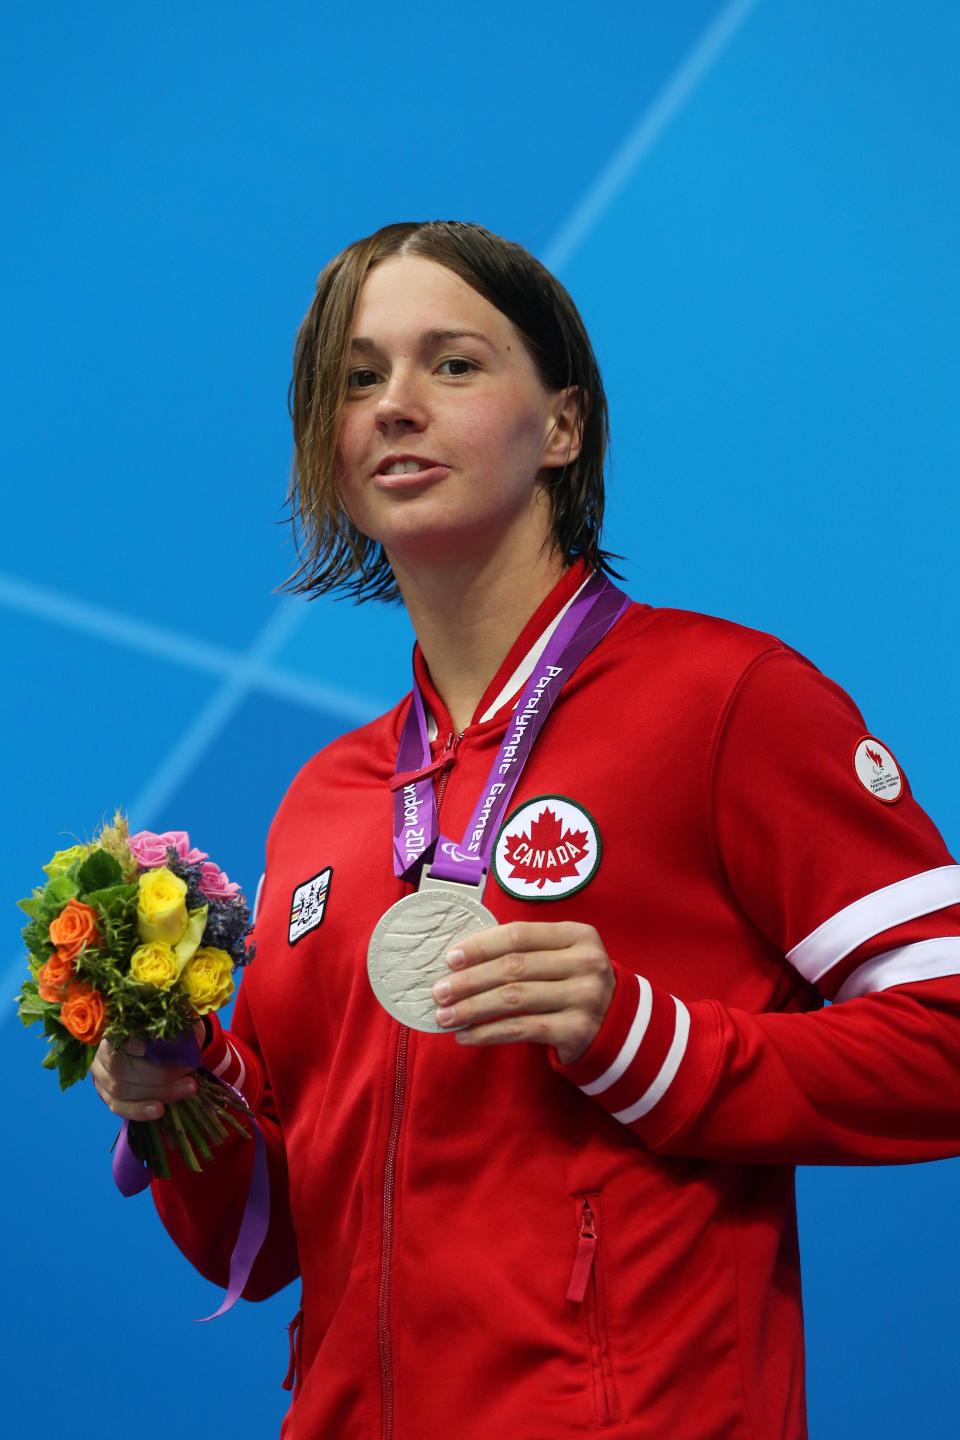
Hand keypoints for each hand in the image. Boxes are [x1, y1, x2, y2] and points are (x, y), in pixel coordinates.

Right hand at [91, 1028, 202, 1120]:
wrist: (157, 1052)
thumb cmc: (166, 1035)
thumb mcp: (173, 1026)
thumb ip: (176, 1030)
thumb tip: (187, 1042)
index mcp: (114, 1032)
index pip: (116, 1038)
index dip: (129, 1043)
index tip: (145, 1047)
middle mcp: (102, 1055)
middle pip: (121, 1069)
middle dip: (157, 1073)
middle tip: (187, 1070)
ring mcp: (103, 1079)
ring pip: (122, 1091)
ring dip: (158, 1092)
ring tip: (188, 1087)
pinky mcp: (109, 1098)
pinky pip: (121, 1108)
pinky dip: (140, 1111)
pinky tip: (159, 1110)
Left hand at [431, 920, 615, 1064]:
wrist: (617, 1025)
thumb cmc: (573, 983)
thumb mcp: (561, 956)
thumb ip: (523, 951)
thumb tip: (460, 959)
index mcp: (578, 935)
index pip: (520, 935)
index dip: (481, 945)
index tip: (450, 958)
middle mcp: (586, 963)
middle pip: (514, 968)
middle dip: (469, 980)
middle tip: (439, 991)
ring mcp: (584, 997)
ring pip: (514, 1000)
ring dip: (472, 1009)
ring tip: (445, 1016)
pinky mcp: (578, 1030)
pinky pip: (522, 1029)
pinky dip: (488, 1034)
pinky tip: (466, 1036)